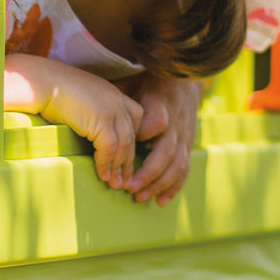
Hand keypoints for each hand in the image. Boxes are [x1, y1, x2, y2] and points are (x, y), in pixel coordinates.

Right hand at [4, 53, 144, 188]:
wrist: (41, 82)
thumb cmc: (53, 91)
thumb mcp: (81, 100)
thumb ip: (92, 113)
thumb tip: (91, 134)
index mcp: (113, 93)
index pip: (135, 117)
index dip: (132, 138)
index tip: (125, 157)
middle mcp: (117, 99)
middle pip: (131, 134)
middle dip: (128, 160)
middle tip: (124, 180)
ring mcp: (111, 108)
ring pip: (123, 144)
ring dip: (118, 167)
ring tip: (114, 184)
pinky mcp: (101, 119)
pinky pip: (109, 148)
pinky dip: (106, 164)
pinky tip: (102, 176)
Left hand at [126, 75, 202, 206]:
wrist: (184, 77)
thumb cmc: (149, 80)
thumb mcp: (133, 80)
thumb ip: (118, 93)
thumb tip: (91, 102)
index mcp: (160, 103)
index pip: (155, 122)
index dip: (142, 135)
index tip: (124, 147)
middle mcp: (175, 122)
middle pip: (166, 151)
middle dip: (148, 173)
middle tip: (129, 188)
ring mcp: (184, 135)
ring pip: (177, 164)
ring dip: (159, 184)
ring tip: (139, 197)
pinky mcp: (187, 144)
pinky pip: (184, 168)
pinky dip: (174, 187)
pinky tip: (161, 202)